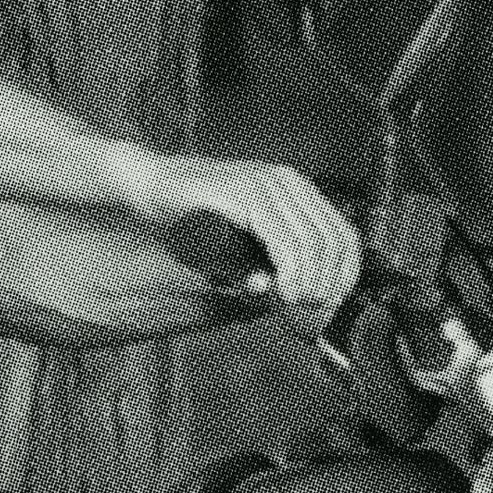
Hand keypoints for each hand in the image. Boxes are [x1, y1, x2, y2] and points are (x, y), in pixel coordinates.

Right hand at [130, 154, 361, 313]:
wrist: (147, 187)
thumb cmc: (191, 220)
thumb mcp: (237, 250)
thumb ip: (265, 270)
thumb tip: (296, 301)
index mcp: (295, 190)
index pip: (345, 237)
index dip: (343, 278)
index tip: (322, 307)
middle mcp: (288, 181)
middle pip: (334, 243)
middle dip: (325, 287)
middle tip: (302, 312)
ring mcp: (267, 183)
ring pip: (313, 244)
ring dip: (307, 284)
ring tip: (287, 302)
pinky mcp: (245, 193)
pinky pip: (283, 240)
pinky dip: (289, 272)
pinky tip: (277, 290)